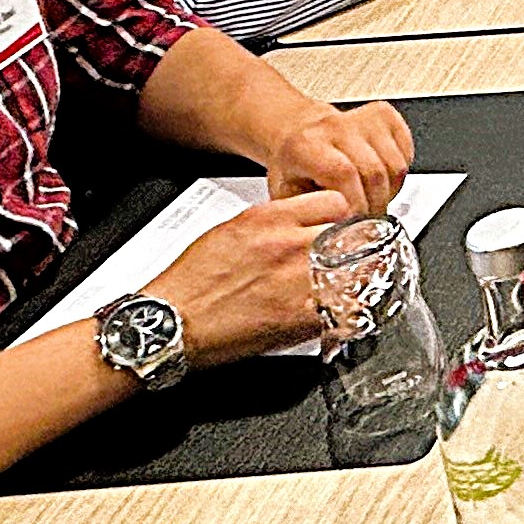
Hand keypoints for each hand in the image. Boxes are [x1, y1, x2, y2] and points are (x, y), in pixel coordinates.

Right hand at [147, 188, 352, 366]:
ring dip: (355, 281)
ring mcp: (296, 281)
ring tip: (349, 290)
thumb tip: (300, 220)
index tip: (343, 228)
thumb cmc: (191, 281)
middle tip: (351, 261)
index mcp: (270, 218)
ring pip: (355, 271)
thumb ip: (273, 221)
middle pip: (351, 235)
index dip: (342, 217)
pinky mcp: (296, 318)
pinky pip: (343, 311)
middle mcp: (288, 244)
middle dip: (353, 249)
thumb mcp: (232, 229)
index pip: (336, 201)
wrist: (168, 321)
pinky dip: (346, 315)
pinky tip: (339, 317)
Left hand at [266, 100, 413, 214]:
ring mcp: (363, 118)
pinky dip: (399, 176)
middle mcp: (336, 125)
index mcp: (307, 144)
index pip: (344, 174)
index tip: (355, 226)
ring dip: (389, 193)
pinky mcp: (384, 115)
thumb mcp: (287, 195)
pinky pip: (406, 154)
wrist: (299, 132)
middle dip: (374, 206)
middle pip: (374, 172)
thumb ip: (308, 213)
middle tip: (368, 223)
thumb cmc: (295, 167)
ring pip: (395, 165)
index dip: (356, 204)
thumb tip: (330, 237)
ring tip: (372, 202)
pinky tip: (380, 182)